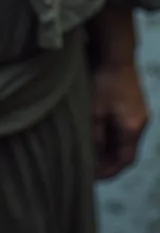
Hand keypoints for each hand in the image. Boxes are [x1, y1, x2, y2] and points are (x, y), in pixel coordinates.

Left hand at [92, 60, 148, 178]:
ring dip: (111, 150)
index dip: (110, 171)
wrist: (116, 55)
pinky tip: (99, 137)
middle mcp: (141, 123)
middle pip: (127, 151)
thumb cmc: (105, 80)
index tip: (96, 177)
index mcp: (133, 127)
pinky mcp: (134, 106)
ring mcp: (139, 114)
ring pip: (126, 141)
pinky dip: (113, 137)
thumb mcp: (95, 110)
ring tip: (92, 155)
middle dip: (110, 162)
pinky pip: (125, 129)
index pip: (125, 159)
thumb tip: (94, 154)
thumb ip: (96, 135)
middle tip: (92, 169)